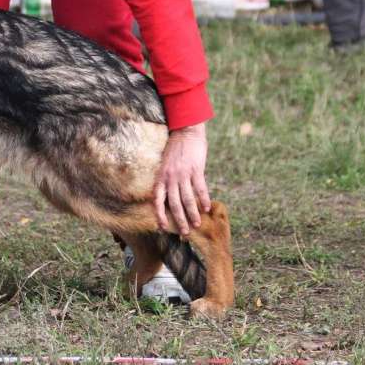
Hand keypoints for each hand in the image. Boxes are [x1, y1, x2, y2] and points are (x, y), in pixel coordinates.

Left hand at [153, 122, 209, 236]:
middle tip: (184, 233)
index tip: (163, 228)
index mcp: (161, 177)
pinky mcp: (196, 169)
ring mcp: (183, 174)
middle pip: (174, 204)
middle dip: (179, 220)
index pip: (157, 200)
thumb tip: (170, 197)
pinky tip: (207, 208)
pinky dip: (204, 199)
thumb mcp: (164, 165)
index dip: (159, 215)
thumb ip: (166, 180)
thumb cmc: (174, 150)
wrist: (184, 131)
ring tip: (197, 224)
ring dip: (193, 214)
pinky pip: (200, 188)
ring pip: (188, 199)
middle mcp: (170, 178)